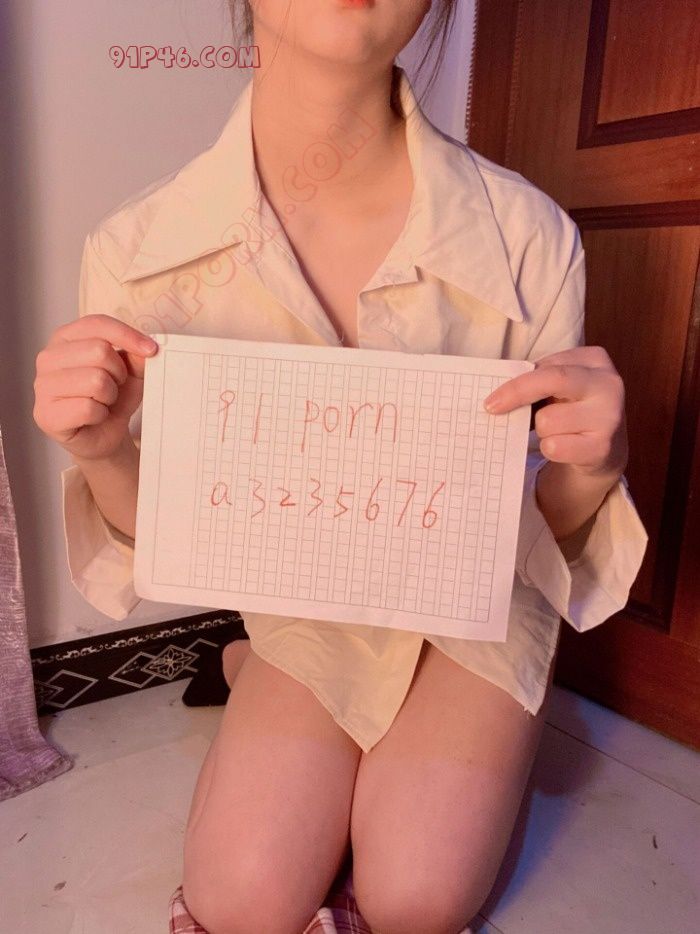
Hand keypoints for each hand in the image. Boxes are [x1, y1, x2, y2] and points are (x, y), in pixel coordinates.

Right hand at [33, 314, 158, 460]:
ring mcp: (43, 386)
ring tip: (103, 401)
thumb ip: (136, 356)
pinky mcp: (46, 414)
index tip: (151, 349)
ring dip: (110, 395)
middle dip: (119, 373)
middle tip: (116, 386)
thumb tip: (145, 348)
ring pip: (95, 380)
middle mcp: (48, 358)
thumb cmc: (112, 398)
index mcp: (65, 338)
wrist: (103, 434)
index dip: (127, 335)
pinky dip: (100, 415)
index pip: (97, 324)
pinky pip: (88, 408)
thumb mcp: (131, 372)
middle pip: (99, 351)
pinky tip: (94, 417)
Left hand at [483, 345, 627, 479]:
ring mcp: (609, 416)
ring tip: (555, 431)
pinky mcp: (602, 447)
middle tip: (492, 408)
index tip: (491, 399)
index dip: (515, 382)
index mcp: (594, 360)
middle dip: (518, 394)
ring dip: (541, 429)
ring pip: (548, 419)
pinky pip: (554, 446)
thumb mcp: (559, 389)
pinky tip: (563, 446)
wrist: (603, 448)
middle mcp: (608, 384)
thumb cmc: (572, 411)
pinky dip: (549, 448)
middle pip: (554, 379)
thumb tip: (498, 395)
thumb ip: (536, 382)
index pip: (548, 366)